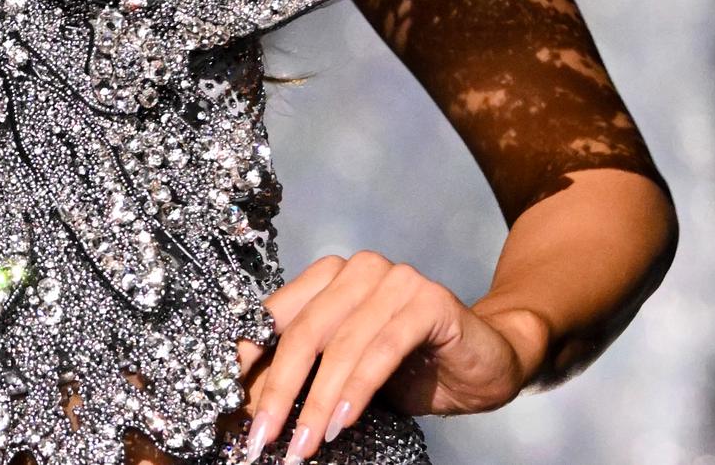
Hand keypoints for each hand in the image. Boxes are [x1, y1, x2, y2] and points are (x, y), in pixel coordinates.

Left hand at [234, 253, 538, 459]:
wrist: (487, 363)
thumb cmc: (412, 369)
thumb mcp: (348, 371)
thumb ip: (308, 374)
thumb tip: (252, 406)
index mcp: (329, 278)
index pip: (276, 316)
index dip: (250, 360)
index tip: (227, 402)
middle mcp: (358, 269)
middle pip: (303, 332)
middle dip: (278, 390)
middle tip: (262, 437)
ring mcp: (395, 279)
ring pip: (341, 345)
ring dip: (318, 402)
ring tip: (302, 444)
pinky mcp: (428, 300)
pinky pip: (383, 348)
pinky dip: (358, 389)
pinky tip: (343, 423)